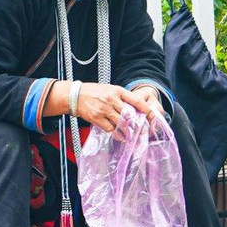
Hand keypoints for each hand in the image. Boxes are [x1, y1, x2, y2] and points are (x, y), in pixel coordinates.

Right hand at [44, 80, 159, 135]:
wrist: (74, 95)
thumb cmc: (93, 92)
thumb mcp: (109, 89)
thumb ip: (121, 98)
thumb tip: (134, 109)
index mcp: (117, 91)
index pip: (136, 101)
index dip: (146, 110)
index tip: (152, 116)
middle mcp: (112, 100)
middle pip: (130, 115)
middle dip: (137, 124)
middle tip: (143, 130)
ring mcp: (104, 110)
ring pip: (122, 123)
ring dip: (128, 131)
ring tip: (132, 135)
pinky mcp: (97, 119)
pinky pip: (111, 130)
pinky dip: (117, 135)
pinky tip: (120, 137)